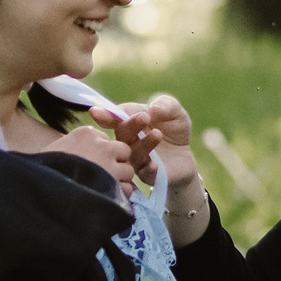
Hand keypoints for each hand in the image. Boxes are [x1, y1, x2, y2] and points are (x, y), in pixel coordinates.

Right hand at [44, 125, 136, 203]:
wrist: (40, 187)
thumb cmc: (44, 170)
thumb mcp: (57, 150)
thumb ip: (76, 148)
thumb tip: (87, 157)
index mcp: (86, 134)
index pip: (106, 141)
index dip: (102, 155)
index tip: (91, 165)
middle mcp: (102, 144)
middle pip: (123, 151)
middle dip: (116, 164)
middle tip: (104, 178)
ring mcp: (109, 162)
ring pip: (128, 170)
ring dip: (120, 181)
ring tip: (103, 191)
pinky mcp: (113, 181)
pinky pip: (128, 188)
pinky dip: (120, 196)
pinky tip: (106, 200)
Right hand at [94, 94, 211, 241]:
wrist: (185, 157)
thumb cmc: (174, 129)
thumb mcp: (175, 111)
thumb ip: (165, 104)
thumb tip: (153, 109)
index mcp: (129, 123)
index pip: (116, 118)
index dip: (106, 115)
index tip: (96, 112)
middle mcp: (128, 142)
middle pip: (122, 134)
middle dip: (130, 125)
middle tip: (144, 117)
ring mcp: (136, 160)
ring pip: (133, 153)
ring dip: (144, 144)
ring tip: (158, 134)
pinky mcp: (148, 175)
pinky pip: (144, 174)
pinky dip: (148, 169)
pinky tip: (154, 164)